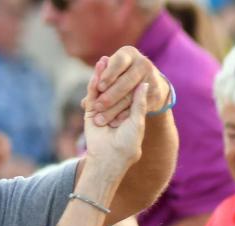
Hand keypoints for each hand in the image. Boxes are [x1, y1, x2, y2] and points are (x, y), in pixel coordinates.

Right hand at [83, 61, 147, 182]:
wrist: (110, 157)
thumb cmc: (128, 143)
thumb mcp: (138, 120)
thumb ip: (139, 102)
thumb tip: (145, 83)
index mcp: (127, 114)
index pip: (128, 93)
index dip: (130, 80)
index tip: (135, 66)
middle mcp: (113, 111)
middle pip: (113, 89)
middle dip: (114, 74)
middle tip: (116, 58)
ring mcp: (100, 111)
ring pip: (101, 90)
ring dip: (103, 74)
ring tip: (106, 58)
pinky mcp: (90, 113)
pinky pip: (92, 94)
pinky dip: (94, 81)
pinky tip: (99, 67)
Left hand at [87, 46, 169, 127]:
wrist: (149, 85)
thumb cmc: (120, 79)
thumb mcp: (110, 77)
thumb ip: (98, 86)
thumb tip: (83, 103)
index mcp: (127, 53)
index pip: (118, 62)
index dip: (108, 74)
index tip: (99, 87)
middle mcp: (141, 62)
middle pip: (125, 80)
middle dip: (111, 95)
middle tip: (98, 106)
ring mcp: (151, 77)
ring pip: (131, 95)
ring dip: (116, 108)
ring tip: (103, 118)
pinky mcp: (155, 92)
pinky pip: (139, 105)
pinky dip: (126, 114)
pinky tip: (116, 121)